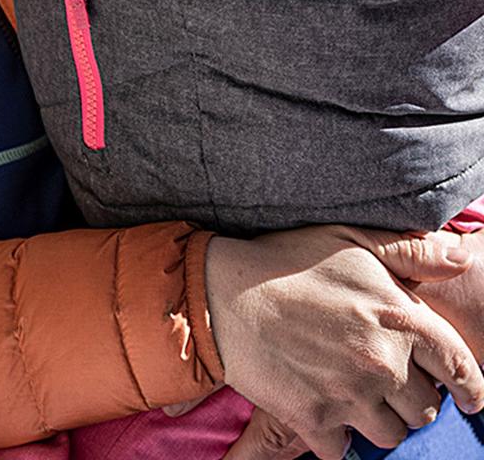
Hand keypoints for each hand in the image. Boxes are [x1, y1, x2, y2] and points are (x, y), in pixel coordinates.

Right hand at [207, 224, 483, 458]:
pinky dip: (334, 434)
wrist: (220, 292)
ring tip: (350, 392)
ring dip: (375, 419)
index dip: (469, 387)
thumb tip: (457, 256)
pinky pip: (343, 449)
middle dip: (408, 397)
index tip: (467, 397)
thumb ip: (409, 251)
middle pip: (424, 408)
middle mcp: (382, 362)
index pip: (459, 367)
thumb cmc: (285, 262)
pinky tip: (319, 405)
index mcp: (398, 318)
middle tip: (379, 377)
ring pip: (390, 434)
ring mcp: (349, 394)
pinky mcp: (315, 419)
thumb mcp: (349, 241)